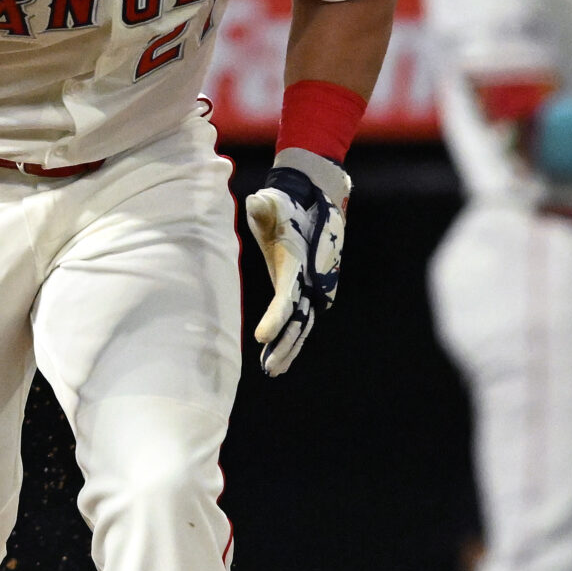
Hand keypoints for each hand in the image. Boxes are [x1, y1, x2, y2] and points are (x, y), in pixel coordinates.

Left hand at [245, 150, 349, 378]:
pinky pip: (302, 317)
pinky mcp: (309, 287)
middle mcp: (309, 279)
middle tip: (269, 369)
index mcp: (297, 265)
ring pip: (303, 323)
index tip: (262, 336)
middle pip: (299, 319)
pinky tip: (280, 355)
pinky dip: (293, 336)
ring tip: (273, 370)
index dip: (275, 317)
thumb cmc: (287, 203)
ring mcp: (312, 285)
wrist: (315, 200)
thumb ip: (264, 207)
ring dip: (289, 346)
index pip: (286, 297)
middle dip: (285, 345)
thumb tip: (256, 201)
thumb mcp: (272, 201)